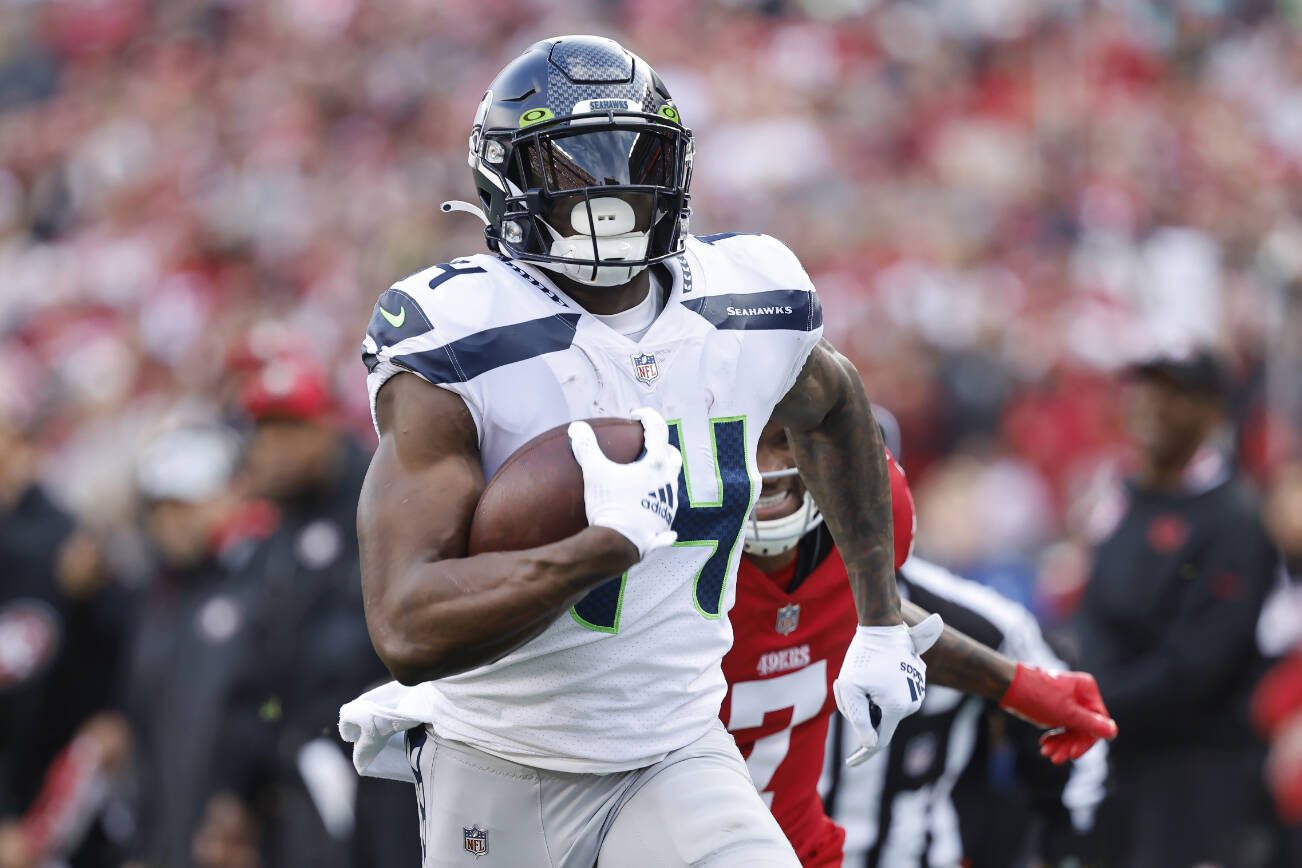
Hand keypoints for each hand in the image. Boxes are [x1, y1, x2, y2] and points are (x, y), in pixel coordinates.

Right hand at [569, 407, 681, 557]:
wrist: (619, 545)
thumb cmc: (610, 506)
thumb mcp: (595, 474)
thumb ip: (586, 448)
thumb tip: (576, 428)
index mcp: (656, 466)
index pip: (658, 431)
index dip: (648, 418)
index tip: (636, 415)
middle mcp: (668, 482)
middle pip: (672, 456)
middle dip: (661, 445)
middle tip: (644, 444)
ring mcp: (668, 503)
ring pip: (670, 481)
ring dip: (659, 473)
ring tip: (642, 474)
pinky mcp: (664, 521)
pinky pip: (665, 507)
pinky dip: (657, 499)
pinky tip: (647, 505)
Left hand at [834, 613, 942, 765]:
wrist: (883, 628)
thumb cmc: (863, 657)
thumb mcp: (850, 688)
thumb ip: (859, 719)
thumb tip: (869, 744)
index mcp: (896, 708)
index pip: (879, 741)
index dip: (863, 754)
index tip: (850, 763)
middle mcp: (912, 704)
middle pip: (878, 721)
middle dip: (859, 710)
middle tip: (844, 685)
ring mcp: (916, 693)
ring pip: (884, 709)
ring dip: (868, 699)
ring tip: (859, 674)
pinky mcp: (915, 683)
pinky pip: (891, 696)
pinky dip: (877, 691)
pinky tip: (873, 671)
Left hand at [999, 664, 1117, 763]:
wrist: (1008, 686)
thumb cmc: (1038, 696)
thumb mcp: (1066, 713)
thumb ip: (1090, 723)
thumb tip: (1113, 731)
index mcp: (1087, 690)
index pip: (1098, 722)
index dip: (1087, 740)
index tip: (1074, 754)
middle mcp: (1080, 694)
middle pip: (1084, 728)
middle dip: (1070, 744)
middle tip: (1056, 759)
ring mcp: (1067, 701)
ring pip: (1071, 729)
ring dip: (1061, 744)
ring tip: (1047, 754)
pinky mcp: (1055, 708)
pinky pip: (1060, 727)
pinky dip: (1054, 738)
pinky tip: (1045, 746)